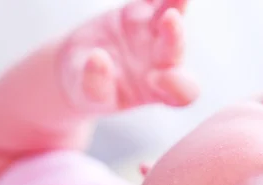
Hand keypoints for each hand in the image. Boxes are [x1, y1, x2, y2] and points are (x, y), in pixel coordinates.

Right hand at [58, 0, 197, 112]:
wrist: (81, 64)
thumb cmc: (91, 89)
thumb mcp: (87, 97)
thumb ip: (94, 86)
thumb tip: (97, 58)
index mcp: (158, 91)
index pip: (181, 92)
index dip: (175, 86)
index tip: (155, 79)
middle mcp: (163, 62)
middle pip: (175, 50)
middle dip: (174, 36)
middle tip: (170, 19)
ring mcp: (153, 34)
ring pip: (167, 17)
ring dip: (174, 2)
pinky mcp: (141, 11)